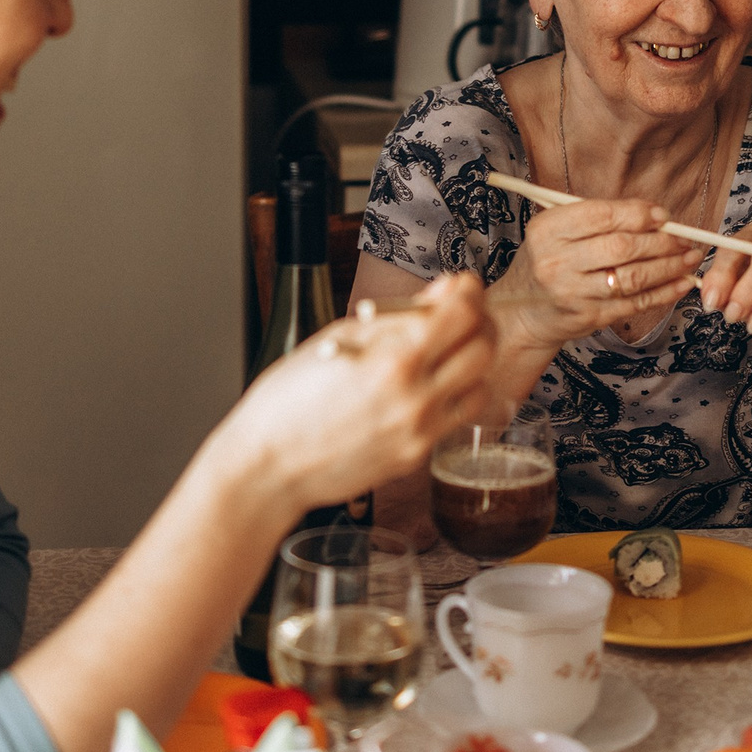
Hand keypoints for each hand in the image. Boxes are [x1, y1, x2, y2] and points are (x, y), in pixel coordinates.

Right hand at [205, 273, 495, 518]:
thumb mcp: (340, 337)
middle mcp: (414, 397)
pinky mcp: (417, 455)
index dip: (468, 291)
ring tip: (447, 351)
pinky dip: (453, 395)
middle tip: (461, 315)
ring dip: (472, 362)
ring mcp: (419, 431)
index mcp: (392, 358)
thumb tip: (444, 291)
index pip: (463, 313)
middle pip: (483, 347)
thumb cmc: (288, 400)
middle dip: (478, 322)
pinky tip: (429, 385)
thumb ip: (399, 314)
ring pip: (481, 384)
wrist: (268, 465)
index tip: (461, 286)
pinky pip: (456, 417)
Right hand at [487, 199, 704, 349]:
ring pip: (633, 276)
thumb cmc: (547, 262)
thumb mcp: (554, 231)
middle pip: (622, 247)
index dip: (638, 213)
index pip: (601, 215)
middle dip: (661, 240)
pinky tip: (681, 283)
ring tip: (689, 257)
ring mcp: (573, 293)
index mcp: (547, 230)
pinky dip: (664, 292)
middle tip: (683, 237)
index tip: (662, 215)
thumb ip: (596, 219)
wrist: (521, 312)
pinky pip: (635, 303)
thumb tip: (654, 215)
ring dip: (669, 266)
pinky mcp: (589, 317)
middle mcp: (557, 261)